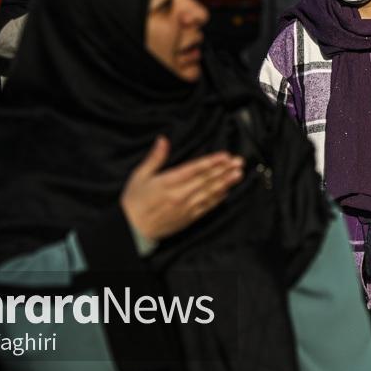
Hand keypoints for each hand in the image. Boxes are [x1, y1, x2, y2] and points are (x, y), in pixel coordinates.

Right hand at [120, 136, 243, 241]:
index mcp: (167, 182)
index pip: (194, 169)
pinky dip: (218, 198)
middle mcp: (179, 195)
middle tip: (239, 162)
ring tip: (238, 174)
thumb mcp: (139, 176)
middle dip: (224, 170)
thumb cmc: (134, 202)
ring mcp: (186, 207)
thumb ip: (155, 158)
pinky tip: (226, 191)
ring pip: (210, 193)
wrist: (132, 231)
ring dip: (225, 183)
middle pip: (206, 180)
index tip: (225, 156)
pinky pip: (207, 207)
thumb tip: (163, 140)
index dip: (211, 162)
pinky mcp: (189, 218)